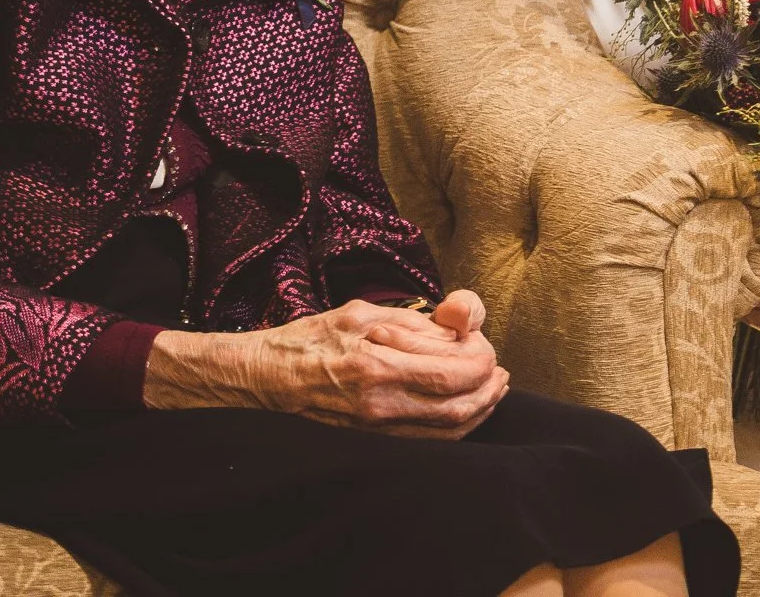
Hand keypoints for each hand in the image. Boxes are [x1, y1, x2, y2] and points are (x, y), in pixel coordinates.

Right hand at [144, 290, 508, 438]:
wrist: (262, 380)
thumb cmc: (310, 340)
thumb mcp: (362, 313)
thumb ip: (416, 321)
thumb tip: (461, 327)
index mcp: (376, 369)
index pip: (455, 372)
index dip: (481, 359)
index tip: (483, 344)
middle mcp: (379, 408)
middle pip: (460, 408)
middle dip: (489, 387)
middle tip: (498, 368)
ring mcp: (375, 433)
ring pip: (449, 432)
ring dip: (480, 410)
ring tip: (492, 387)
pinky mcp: (373, 445)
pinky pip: (429, 443)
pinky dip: (457, 427)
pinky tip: (464, 408)